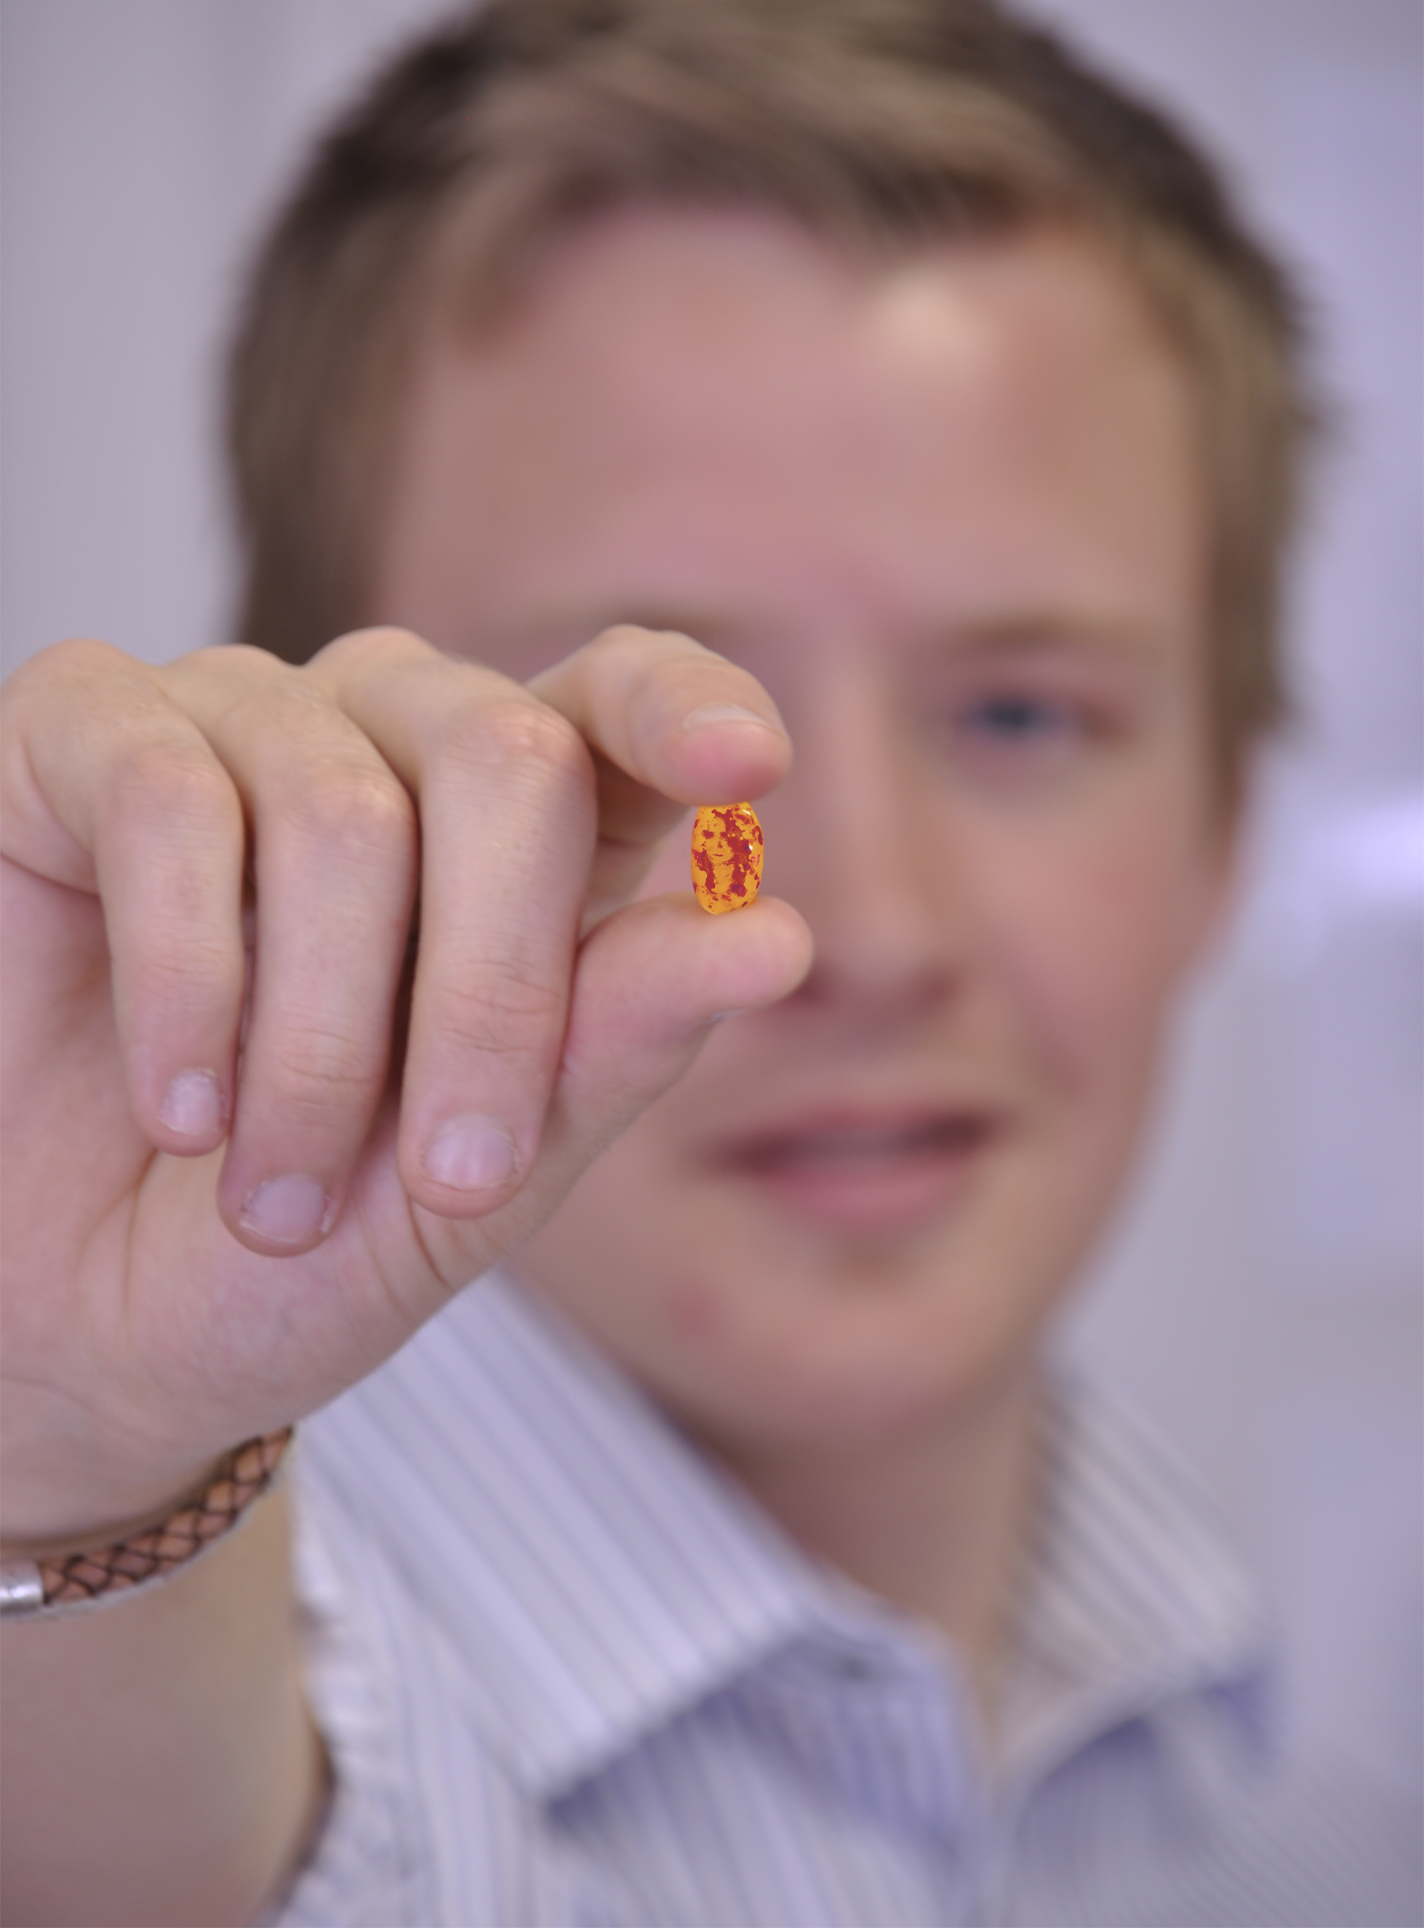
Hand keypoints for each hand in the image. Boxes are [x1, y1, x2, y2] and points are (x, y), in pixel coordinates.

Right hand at [1, 626, 810, 1542]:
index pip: (622, 701)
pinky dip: (189, 976)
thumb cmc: (298, 1247)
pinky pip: (165, 796)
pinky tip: (180, 1103)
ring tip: (275, 1190)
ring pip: (338, 806)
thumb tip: (774, 936)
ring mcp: (232, 722)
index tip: (744, 767)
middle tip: (451, 1173)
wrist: (81, 1333)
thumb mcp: (482, 1176)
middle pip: (504, 756)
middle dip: (490, 990)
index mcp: (521, 830)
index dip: (684, 708)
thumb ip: (614, 1045)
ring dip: (316, 1039)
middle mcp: (388, 741)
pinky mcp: (77, 734)